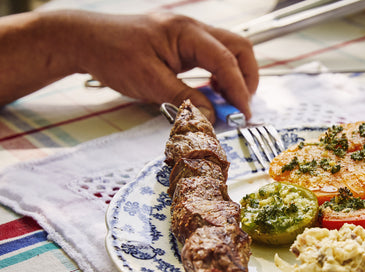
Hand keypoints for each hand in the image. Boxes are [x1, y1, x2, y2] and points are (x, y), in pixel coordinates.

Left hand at [0, 10, 258, 122]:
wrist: (85, 40)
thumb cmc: (112, 55)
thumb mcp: (150, 83)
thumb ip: (185, 100)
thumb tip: (212, 117)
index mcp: (186, 32)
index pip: (226, 60)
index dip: (239, 90)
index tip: (243, 114)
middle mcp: (192, 28)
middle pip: (239, 48)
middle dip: (246, 78)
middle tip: (240, 107)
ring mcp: (189, 34)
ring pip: (229, 51)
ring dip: (233, 78)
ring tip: (225, 103)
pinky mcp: (183, 44)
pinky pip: (213, 57)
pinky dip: (219, 76)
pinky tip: (210, 93)